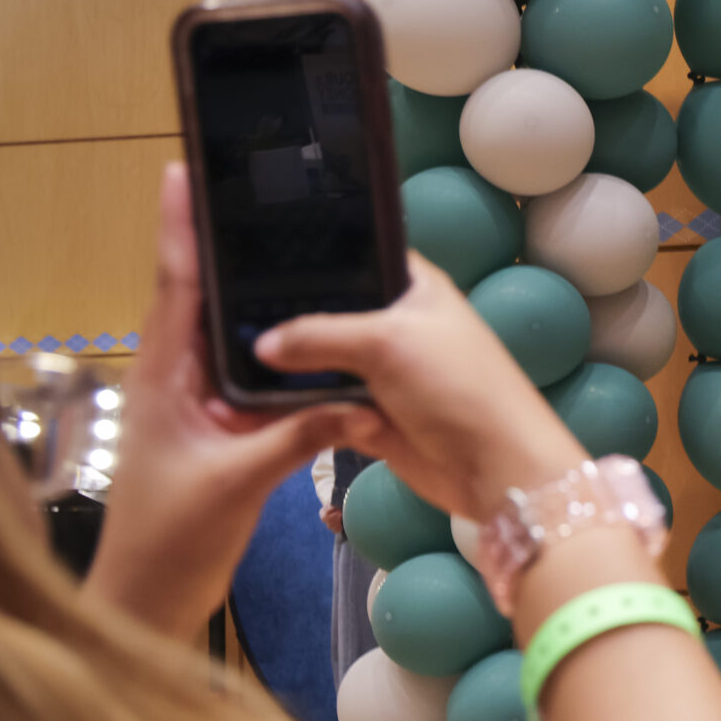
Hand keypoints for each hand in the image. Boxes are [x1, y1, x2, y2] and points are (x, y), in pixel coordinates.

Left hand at [84, 166, 372, 635]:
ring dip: (243, 290)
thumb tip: (358, 398)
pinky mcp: (216, 428)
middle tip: (242, 189)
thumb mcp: (238, 482)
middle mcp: (175, 379)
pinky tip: (303, 330)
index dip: (181, 229)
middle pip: (195, 295)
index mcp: (165, 378)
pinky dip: (268, 343)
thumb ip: (298, 435)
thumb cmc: (173, 537)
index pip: (175, 287)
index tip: (185, 173)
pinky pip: (244, 371)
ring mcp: (194, 404)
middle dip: (214, 241)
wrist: (150, 594)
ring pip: (221, 332)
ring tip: (278, 243)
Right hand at [255, 252, 586, 523]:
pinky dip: (294, 402)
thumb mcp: (387, 343)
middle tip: (224, 313)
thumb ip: (318, 333)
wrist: (496, 470)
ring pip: (319, 360)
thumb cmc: (459, 389)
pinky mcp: (370, 413)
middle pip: (329, 310)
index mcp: (415, 288)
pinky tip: (247, 397)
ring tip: (223, 355)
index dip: (313, 253)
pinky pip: (321, 402)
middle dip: (285, 315)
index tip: (254, 250)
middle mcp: (396, 325)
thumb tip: (260, 344)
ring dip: (285, 364)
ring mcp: (382, 371)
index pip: (358, 252)